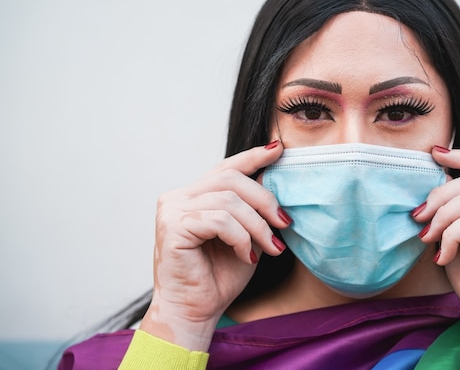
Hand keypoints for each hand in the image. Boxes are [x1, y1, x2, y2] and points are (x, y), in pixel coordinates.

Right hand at [139, 141, 290, 350]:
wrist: (195, 313)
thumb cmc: (219, 277)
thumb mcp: (245, 235)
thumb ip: (252, 209)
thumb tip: (271, 180)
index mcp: (194, 196)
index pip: (226, 168)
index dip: (253, 157)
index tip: (278, 149)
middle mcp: (178, 197)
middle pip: (231, 179)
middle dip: (264, 199)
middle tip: (285, 223)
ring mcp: (172, 210)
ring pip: (229, 200)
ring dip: (257, 225)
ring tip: (270, 248)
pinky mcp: (173, 227)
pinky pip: (220, 220)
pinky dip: (241, 237)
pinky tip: (247, 256)